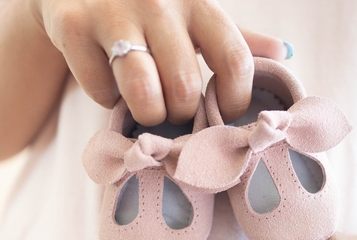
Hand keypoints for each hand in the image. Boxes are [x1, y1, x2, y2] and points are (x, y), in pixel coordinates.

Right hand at [31, 0, 287, 124]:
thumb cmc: (151, 11)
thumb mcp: (195, 17)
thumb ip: (236, 38)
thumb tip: (284, 52)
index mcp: (198, 4)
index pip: (235, 60)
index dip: (234, 98)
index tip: (224, 110)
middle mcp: (159, 3)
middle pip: (185, 88)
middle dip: (181, 112)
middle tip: (173, 105)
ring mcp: (112, 12)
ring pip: (142, 92)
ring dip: (146, 112)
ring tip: (145, 104)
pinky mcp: (71, 25)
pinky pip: (99, 90)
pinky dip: (106, 99)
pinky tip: (108, 81)